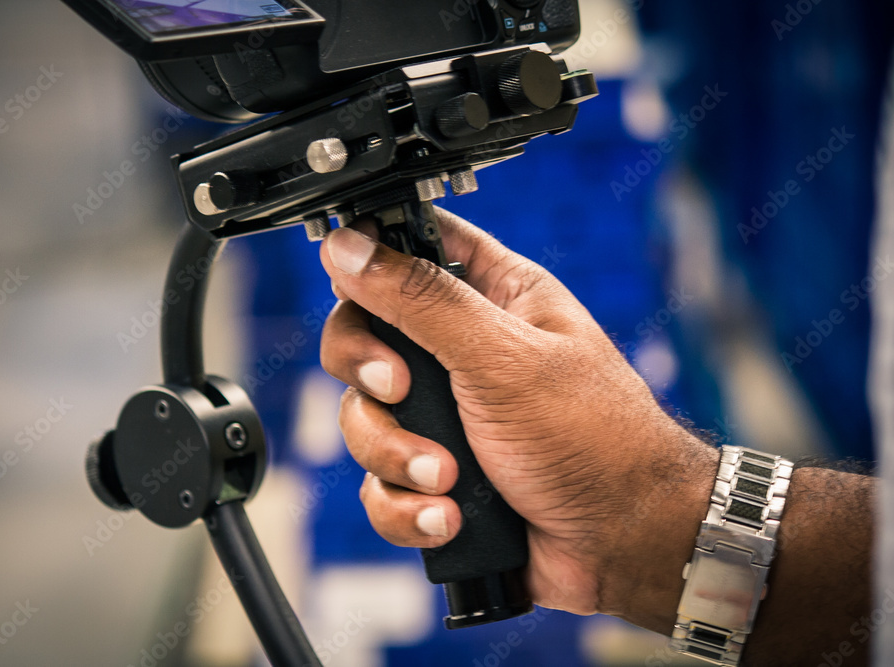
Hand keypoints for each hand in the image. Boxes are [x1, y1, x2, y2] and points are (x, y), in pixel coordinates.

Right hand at [318, 208, 717, 629]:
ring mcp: (444, 416)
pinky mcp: (433, 477)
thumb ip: (422, 300)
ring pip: (363, 418)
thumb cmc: (596, 439)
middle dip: (369, 373)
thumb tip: (347, 249)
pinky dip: (406, 506)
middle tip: (399, 390)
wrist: (622, 546)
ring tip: (447, 477)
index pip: (413, 246)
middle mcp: (461, 351)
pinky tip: (449, 515)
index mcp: (492, 296)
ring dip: (395, 455)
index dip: (370, 255)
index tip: (348, 281)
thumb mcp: (505, 358)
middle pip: (363, 334)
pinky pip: (379, 485)